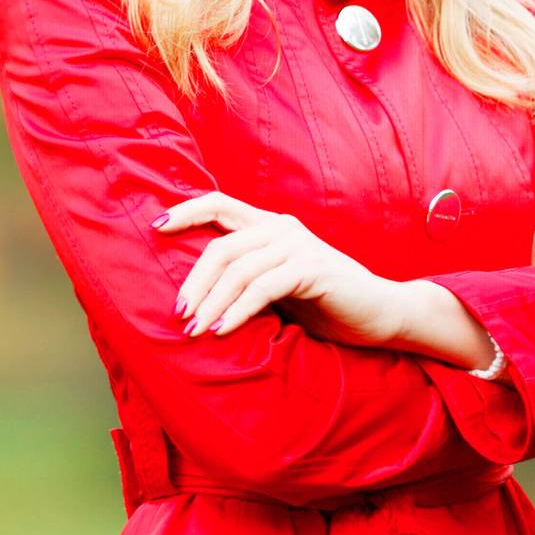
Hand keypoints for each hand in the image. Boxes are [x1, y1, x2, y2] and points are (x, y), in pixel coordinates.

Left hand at [152, 192, 402, 345]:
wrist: (379, 313)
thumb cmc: (324, 304)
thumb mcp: (277, 287)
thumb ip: (246, 280)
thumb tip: (193, 297)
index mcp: (270, 226)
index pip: (219, 204)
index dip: (186, 211)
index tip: (155, 227)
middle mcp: (282, 228)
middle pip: (221, 245)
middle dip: (193, 281)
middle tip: (177, 314)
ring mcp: (298, 246)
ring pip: (238, 268)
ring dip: (210, 302)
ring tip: (193, 330)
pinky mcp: (313, 268)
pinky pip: (263, 288)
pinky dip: (237, 311)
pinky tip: (222, 330)